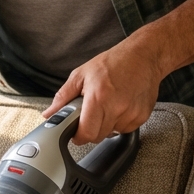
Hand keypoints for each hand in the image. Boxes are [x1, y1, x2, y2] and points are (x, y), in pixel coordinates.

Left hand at [43, 39, 160, 144]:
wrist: (143, 56)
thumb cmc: (113, 62)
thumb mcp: (81, 74)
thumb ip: (63, 97)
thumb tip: (50, 114)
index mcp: (98, 97)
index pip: (86, 133)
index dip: (78, 136)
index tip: (75, 133)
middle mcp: (117, 107)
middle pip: (98, 136)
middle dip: (90, 129)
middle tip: (90, 114)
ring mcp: (131, 113)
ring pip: (111, 133)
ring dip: (106, 125)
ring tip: (107, 105)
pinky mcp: (142, 116)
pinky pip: (126, 129)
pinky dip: (120, 122)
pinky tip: (119, 105)